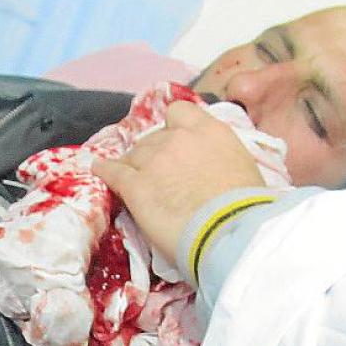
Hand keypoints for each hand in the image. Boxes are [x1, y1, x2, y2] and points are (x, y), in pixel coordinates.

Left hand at [92, 101, 264, 263]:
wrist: (232, 232)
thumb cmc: (247, 210)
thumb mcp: (242, 170)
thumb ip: (220, 160)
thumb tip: (213, 172)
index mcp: (210, 131)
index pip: (179, 112)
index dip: (172, 128)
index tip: (174, 142)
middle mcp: (179, 138)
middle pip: (153, 138)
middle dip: (153, 153)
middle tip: (157, 174)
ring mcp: (154, 160)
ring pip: (133, 155)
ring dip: (133, 165)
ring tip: (133, 179)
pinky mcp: (135, 185)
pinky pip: (113, 172)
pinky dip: (105, 170)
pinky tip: (98, 170)